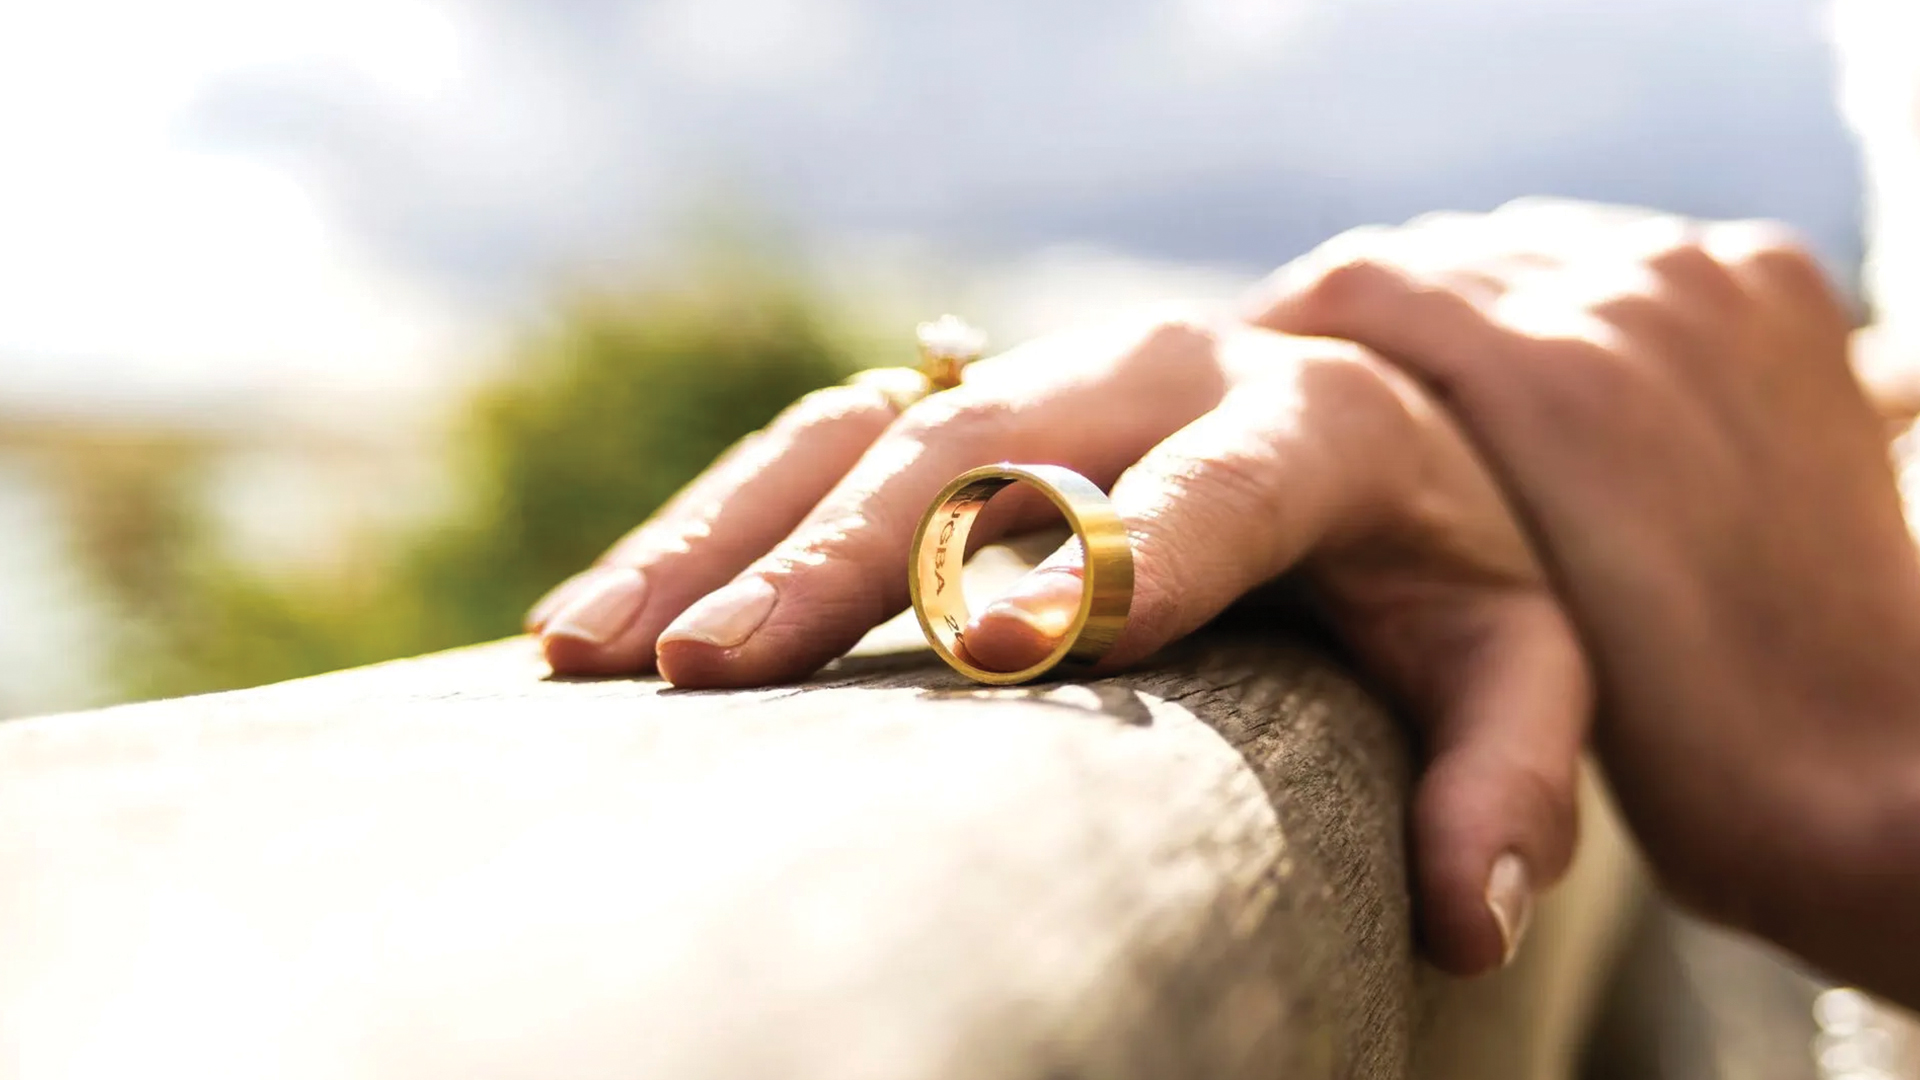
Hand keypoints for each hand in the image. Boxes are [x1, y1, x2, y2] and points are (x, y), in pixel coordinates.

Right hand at [528, 311, 1586, 974]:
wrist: (1368, 421)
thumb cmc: (1440, 568)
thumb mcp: (1511, 657)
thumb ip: (1505, 772)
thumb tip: (1468, 924)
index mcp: (1309, 421)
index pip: (1208, 488)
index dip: (1109, 557)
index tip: (1004, 645)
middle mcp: (1151, 371)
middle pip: (978, 453)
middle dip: (844, 564)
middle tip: (718, 675)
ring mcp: (1034, 378)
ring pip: (853, 439)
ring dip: (720, 544)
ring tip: (594, 655)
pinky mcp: (952, 401)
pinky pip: (803, 446)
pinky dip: (699, 530)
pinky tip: (595, 621)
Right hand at [1247, 200, 1919, 1004]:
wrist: (1866, 755)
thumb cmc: (1671, 736)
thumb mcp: (1494, 641)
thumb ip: (1397, 505)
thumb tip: (1276, 413)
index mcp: (1558, 381)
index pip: (1361, 288)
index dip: (1281, 328)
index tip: (1238, 375)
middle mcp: (1640, 297)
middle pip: (1439, 255)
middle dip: (1362, 315)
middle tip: (1300, 378)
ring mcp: (1716, 283)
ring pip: (1523, 244)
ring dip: (1457, 299)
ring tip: (1410, 382)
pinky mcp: (1775, 287)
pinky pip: (1620, 254)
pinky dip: (1557, 295)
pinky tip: (1526, 364)